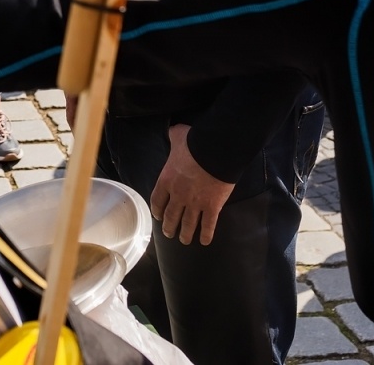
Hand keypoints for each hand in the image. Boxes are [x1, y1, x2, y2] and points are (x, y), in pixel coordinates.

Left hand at [150, 123, 235, 245]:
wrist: (216, 153)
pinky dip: (206, 234)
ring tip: (184, 240)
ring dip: (185, 234)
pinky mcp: (212, 208)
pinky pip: (208, 225)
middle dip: (169, 226)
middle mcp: (178, 196)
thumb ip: (173, 136)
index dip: (157, 210)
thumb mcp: (178, 136)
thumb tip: (173, 131)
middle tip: (169, 233)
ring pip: (188, 224)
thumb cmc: (195, 143)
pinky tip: (205, 241)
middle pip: (171, 216)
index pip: (157, 200)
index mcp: (166, 180)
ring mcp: (195, 204)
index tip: (158, 216)